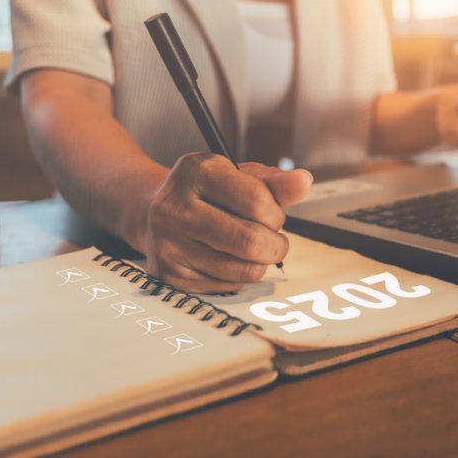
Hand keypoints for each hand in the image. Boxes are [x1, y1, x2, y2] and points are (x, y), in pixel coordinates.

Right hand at [131, 153, 312, 292]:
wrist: (153, 213)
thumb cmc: (207, 193)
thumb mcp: (238, 176)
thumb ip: (274, 182)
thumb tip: (304, 182)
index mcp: (196, 171)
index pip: (257, 201)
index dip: (276, 213)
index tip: (272, 214)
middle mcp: (175, 207)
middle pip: (250, 241)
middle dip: (275, 245)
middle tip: (273, 240)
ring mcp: (168, 244)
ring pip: (242, 270)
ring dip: (261, 263)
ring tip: (254, 249)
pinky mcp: (169, 275)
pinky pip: (227, 287)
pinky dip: (239, 277)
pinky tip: (229, 260)